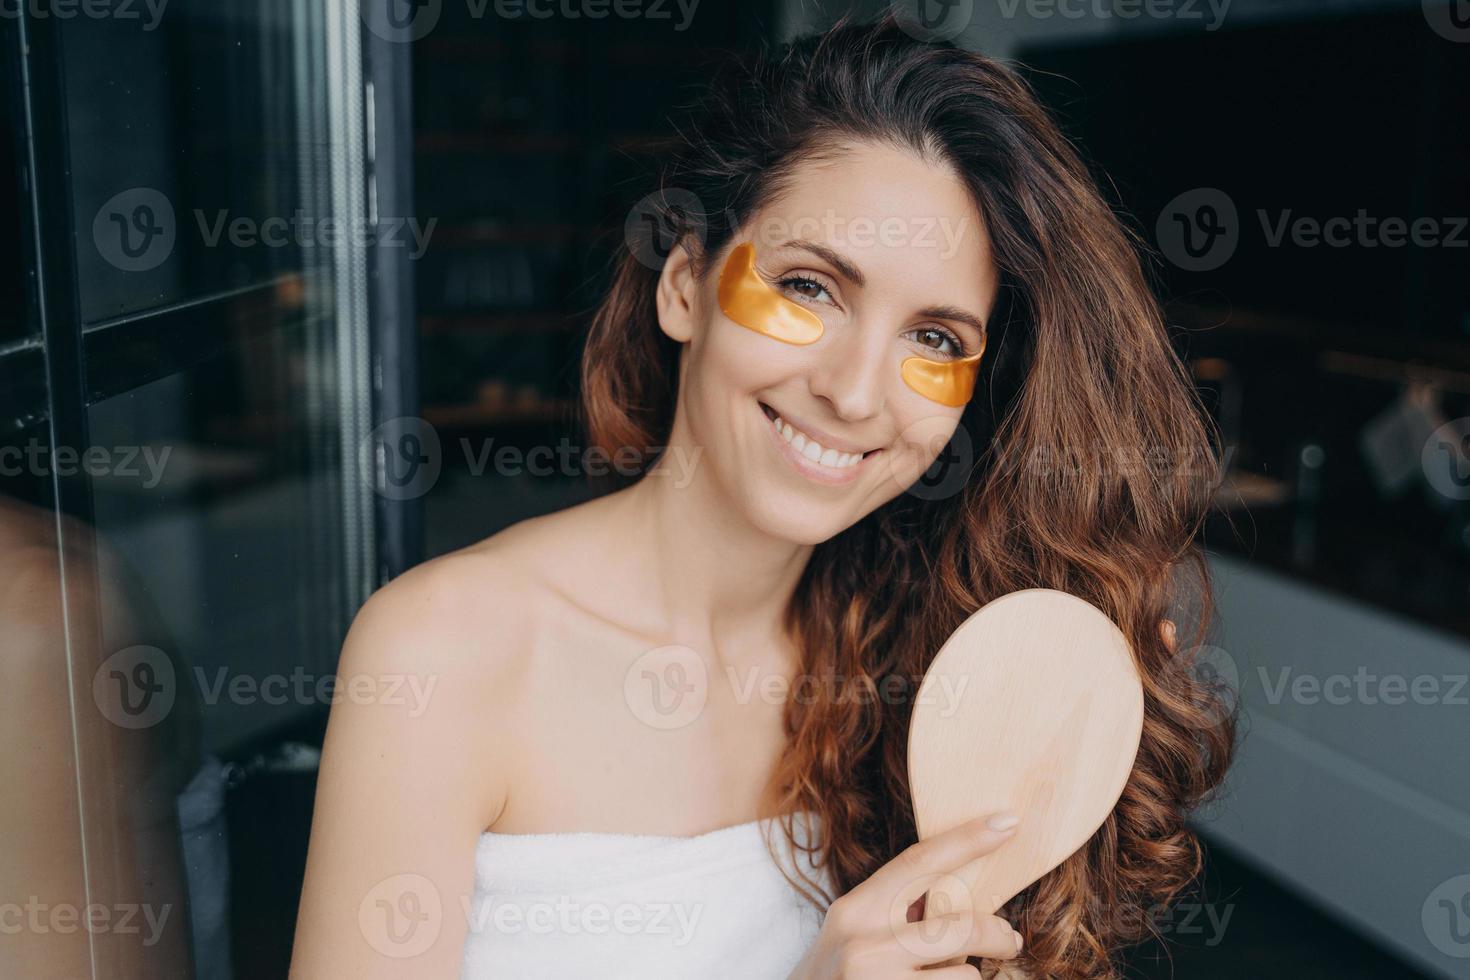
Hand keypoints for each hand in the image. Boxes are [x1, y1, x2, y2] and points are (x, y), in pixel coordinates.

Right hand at [787, 812, 1024, 977]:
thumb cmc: (837, 972)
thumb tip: (964, 890)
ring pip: (965, 976)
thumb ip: (896, 909)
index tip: (1007, 823)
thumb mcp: (855, 930)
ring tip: (944, 976)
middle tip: (1008, 938)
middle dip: (996, 932)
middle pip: (960, 927)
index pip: (920, 862)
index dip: (968, 840)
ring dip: (967, 976)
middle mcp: (866, 946)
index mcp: (857, 909)